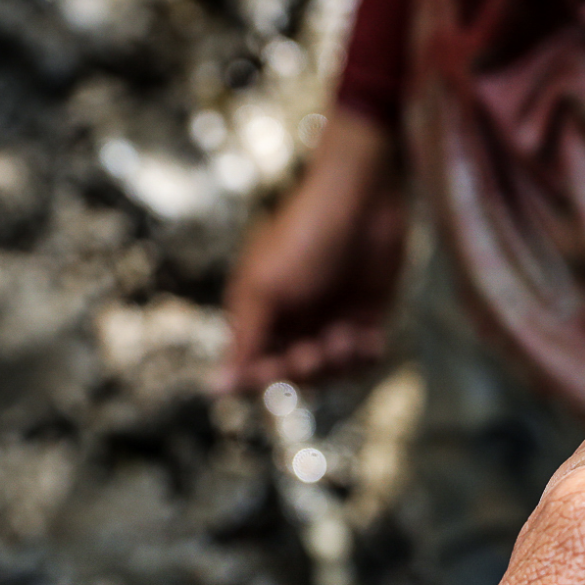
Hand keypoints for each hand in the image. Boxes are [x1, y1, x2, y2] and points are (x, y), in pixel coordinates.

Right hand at [211, 107, 404, 393]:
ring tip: (350, 337)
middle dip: (310, 369)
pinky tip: (369, 338)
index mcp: (259, 315)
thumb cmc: (306, 236)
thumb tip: (214, 388)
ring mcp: (329, 320)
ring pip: (333, 372)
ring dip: (341, 364)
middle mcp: (293, 321)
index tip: (286, 361)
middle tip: (322, 346)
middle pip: (296, 376)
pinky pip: (364, 359)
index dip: (269, 376)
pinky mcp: (366, 316)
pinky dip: (366, 357)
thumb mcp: (267, 289)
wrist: (362, 197)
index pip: (256, 369)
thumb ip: (246, 339)